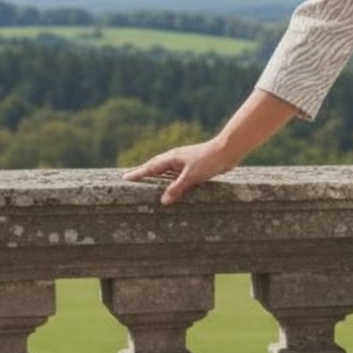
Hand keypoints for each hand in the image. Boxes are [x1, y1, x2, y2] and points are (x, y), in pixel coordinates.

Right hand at [122, 138, 236, 205]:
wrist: (227, 151)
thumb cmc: (208, 161)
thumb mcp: (191, 176)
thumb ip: (177, 188)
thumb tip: (163, 201)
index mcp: (172, 158)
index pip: (150, 167)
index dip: (138, 173)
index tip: (125, 178)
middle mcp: (176, 158)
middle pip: (156, 166)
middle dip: (144, 172)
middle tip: (132, 177)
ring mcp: (185, 161)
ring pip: (167, 170)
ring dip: (157, 176)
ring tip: (148, 182)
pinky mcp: (194, 165)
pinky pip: (177, 173)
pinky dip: (171, 179)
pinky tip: (172, 185)